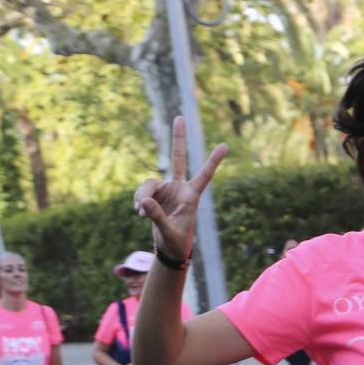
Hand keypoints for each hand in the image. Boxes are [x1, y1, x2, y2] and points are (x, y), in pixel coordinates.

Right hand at [133, 116, 228, 263]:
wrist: (168, 247)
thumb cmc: (176, 242)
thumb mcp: (169, 232)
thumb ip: (157, 216)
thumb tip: (144, 202)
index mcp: (192, 196)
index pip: (204, 175)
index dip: (214, 161)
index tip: (225, 145)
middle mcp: (180, 188)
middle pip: (178, 158)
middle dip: (178, 138)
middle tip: (180, 117)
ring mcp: (166, 189)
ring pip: (149, 183)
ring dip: (142, 196)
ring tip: (141, 212)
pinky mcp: (154, 194)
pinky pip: (142, 191)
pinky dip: (138, 200)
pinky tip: (139, 211)